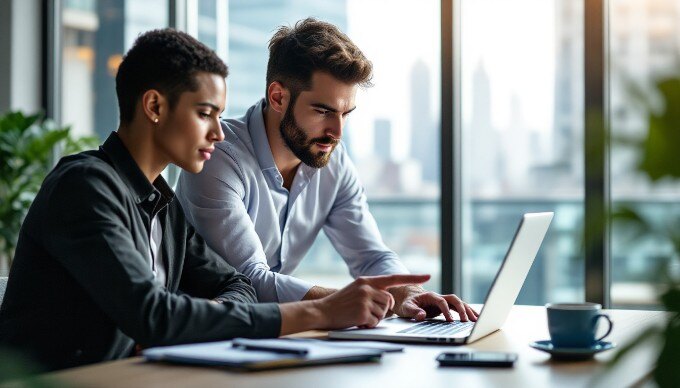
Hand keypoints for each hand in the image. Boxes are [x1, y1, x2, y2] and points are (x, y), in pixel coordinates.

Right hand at [315, 274, 430, 329]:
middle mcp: (367, 287)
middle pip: (389, 301)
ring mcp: (365, 299)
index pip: (394, 278)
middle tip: (364, 310)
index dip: (412, 277)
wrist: (321, 310)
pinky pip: (375, 321)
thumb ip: (372, 290)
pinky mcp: (362, 311)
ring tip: (358, 314)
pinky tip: (356, 320)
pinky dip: (367, 324)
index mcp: (367, 280)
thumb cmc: (339, 303)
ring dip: (373, 317)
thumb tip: (388, 298)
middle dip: (381, 309)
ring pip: (383, 312)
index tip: (428, 276)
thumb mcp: (356, 290)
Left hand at [390, 285, 478, 321]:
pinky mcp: (446, 306)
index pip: (441, 301)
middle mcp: (439, 297)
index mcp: (430, 296)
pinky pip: (458, 307)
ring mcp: (443, 301)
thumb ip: (413, 311)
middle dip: (461, 309)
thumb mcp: (406, 307)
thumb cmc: (407, 303)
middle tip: (466, 320)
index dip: (446, 310)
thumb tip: (422, 315)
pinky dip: (467, 311)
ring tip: (476, 320)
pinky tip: (475, 317)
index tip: (450, 320)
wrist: (408, 298)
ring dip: (467, 310)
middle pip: (453, 299)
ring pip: (458, 303)